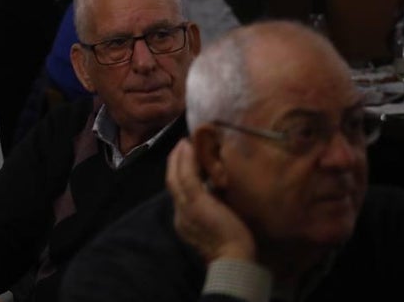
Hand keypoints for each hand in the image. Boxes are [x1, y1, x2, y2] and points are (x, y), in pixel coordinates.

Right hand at [166, 138, 255, 262]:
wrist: (232, 259)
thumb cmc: (232, 247)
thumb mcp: (213, 226)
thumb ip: (209, 211)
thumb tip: (214, 193)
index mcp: (183, 220)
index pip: (177, 193)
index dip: (178, 175)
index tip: (183, 161)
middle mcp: (179, 213)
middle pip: (171, 182)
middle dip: (174, 163)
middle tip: (180, 146)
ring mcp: (185, 207)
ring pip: (175, 177)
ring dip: (178, 158)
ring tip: (183, 143)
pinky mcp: (195, 202)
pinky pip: (187, 176)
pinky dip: (186, 161)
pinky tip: (188, 148)